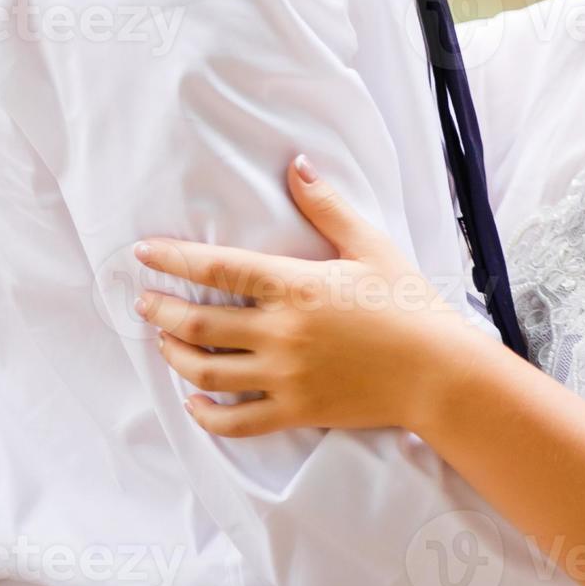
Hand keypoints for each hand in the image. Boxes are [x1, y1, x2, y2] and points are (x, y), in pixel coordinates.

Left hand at [133, 155, 499, 436]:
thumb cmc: (410, 305)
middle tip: (145, 301)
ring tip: (162, 343)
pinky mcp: (297, 410)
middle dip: (160, 310)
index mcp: (296, 286)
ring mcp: (286, 376)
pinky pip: (235, 420)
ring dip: (173, 355)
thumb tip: (296, 165)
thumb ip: (327, 207)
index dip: (172, 259)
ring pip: (205, 369)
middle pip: (196, 322)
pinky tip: (193, 401)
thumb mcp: (371, 247)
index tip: (144, 254)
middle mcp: (282, 332)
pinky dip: (206, 414)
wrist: (440, 372)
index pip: (216, 269)